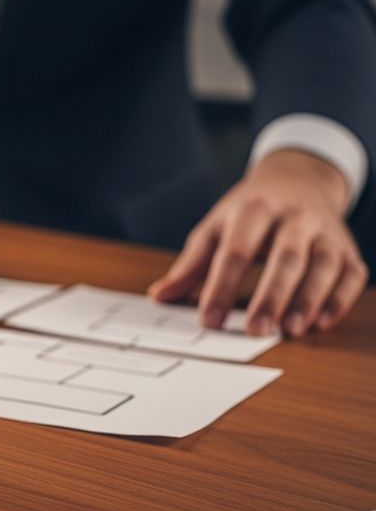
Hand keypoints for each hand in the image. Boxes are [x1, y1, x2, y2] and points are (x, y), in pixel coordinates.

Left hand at [149, 149, 367, 336]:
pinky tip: (320, 323)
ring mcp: (326, 232)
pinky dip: (338, 300)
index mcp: (254, 210)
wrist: (299, 180)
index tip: (209, 321)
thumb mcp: (215, 228)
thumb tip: (159, 297)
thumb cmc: (250, 212)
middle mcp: (295, 217)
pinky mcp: (348, 248)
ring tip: (289, 330)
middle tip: (255, 330)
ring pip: (323, 265)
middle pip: (285, 258)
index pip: (236, 251)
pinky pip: (350, 274)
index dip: (221, 287)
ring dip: (308, 300)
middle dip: (270, 296)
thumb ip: (191, 265)